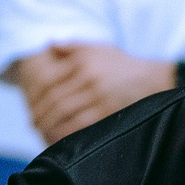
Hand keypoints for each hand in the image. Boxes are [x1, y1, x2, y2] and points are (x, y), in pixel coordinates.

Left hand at [25, 44, 177, 143]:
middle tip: (32, 124)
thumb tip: (49, 44)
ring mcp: (99, 95)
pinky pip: (81, 126)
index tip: (31, 108)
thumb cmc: (122, 65)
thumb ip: (73, 46)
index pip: (50, 81)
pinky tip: (60, 139)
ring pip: (66, 114)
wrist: (152, 79)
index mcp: (82, 61)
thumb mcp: (99, 48)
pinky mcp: (108, 112)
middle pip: (56, 100)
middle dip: (41, 115)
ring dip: (50, 126)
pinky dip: (67, 134)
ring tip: (42, 132)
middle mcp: (89, 77)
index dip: (37, 98)